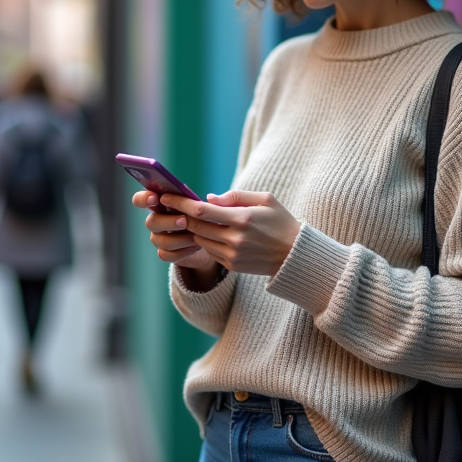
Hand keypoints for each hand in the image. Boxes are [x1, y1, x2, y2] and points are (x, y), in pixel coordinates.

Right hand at [131, 190, 218, 276]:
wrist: (214, 240)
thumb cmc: (210, 216)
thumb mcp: (212, 205)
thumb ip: (212, 199)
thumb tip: (210, 198)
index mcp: (161, 203)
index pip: (141, 199)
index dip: (144, 198)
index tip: (157, 198)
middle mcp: (157, 220)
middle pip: (151, 222)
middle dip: (168, 221)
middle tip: (184, 220)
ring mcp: (160, 237)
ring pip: (159, 240)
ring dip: (178, 238)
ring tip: (196, 235)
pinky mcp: (167, 253)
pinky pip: (166, 255)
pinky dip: (182, 251)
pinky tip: (196, 246)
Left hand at [159, 190, 300, 276]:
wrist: (294, 255)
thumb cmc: (280, 221)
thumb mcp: (265, 199)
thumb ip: (235, 196)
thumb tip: (208, 198)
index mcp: (243, 219)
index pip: (201, 210)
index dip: (180, 203)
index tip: (166, 197)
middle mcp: (235, 239)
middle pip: (195, 226)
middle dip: (181, 216)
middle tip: (170, 206)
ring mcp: (233, 255)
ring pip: (200, 239)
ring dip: (193, 229)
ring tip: (190, 218)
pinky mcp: (232, 265)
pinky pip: (209, 251)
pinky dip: (205, 240)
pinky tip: (208, 232)